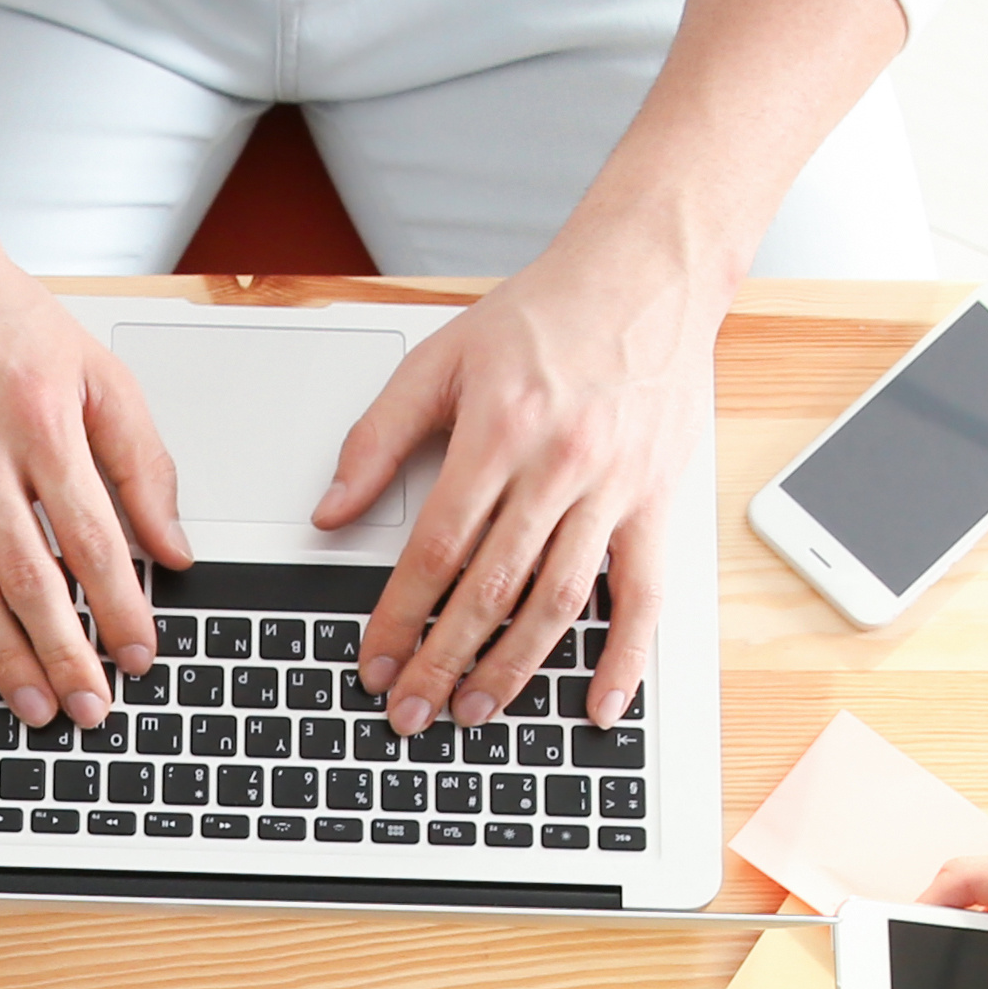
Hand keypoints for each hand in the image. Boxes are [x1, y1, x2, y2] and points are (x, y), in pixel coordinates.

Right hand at [0, 217, 182, 729]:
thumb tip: (172, 544)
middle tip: (92, 707)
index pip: (92, 536)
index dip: (120, 606)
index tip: (139, 654)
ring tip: (35, 703)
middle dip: (65, 652)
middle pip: (27, 576)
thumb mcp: (95, 368)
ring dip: (3, 657)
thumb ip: (142, 458)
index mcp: (43, 416)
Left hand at [325, 227, 719, 730]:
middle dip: (443, 662)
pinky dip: (625, 657)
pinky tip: (597, 706)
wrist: (647, 275)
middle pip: (491, 590)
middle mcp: (559, 467)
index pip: (436, 551)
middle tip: (410, 712)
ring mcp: (614, 489)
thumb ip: (377, 438)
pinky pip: (645, 594)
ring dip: (514, 669)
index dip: (400, 618)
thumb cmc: (544, 315)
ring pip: (560, 603)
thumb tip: (330, 511)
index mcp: (498, 433)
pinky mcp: (657, 502)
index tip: (374, 663)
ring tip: (474, 712)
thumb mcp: (440, 358)